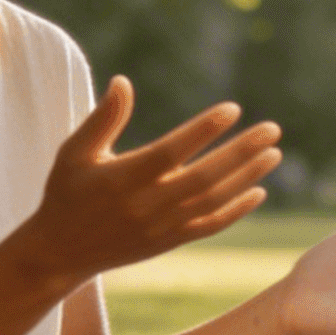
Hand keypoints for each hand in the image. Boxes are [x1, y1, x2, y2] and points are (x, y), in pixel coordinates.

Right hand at [22, 78, 281, 285]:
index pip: (173, 150)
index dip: (204, 130)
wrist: (61, 253)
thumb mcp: (74, 152)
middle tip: (272, 129)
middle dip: (242, 151)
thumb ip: (103, 119)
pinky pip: (210, 225)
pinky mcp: (170, 242)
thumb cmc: (66, 194)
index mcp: (124, 177)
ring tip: (274, 153)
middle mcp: (148, 204)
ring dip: (247, 176)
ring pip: (214, 200)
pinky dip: (236, 210)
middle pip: (205, 176)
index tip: (232, 109)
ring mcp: (162, 226)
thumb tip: (124, 81)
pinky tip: (259, 191)